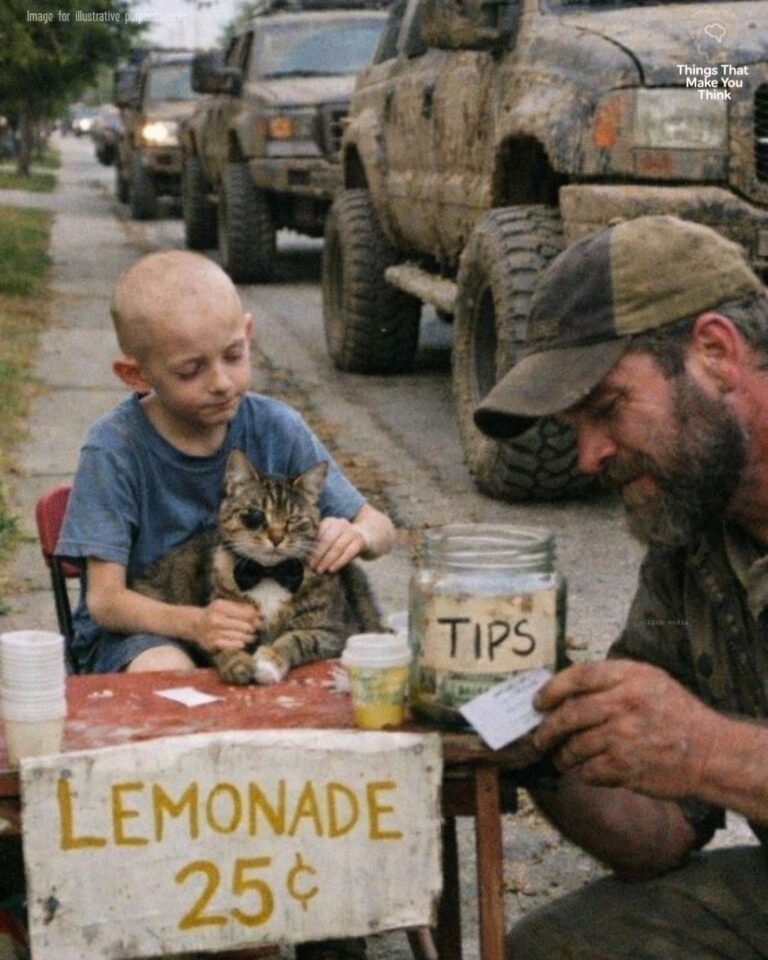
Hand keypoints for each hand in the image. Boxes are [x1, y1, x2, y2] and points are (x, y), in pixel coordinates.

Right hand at [196, 598, 261, 653]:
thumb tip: (261, 614)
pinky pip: (233, 647)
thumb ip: (243, 607)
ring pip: (241, 638)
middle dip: (254, 628)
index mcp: (220, 607)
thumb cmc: (215, 613)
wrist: (195, 624)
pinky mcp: (212, 645)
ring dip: (249, 638)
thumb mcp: (226, 605)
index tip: (261, 620)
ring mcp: (213, 633)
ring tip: (251, 637)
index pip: (246, 614)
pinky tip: (242, 643)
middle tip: (257, 629)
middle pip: (245, 627)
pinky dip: (240, 645)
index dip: (256, 618)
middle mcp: (215, 620)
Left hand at [310, 517, 367, 572]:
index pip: (319, 534)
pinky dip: (339, 562)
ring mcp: (352, 531)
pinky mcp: (360, 541)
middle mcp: (341, 523)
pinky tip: (332, 569)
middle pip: (327, 540)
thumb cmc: (343, 540)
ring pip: (337, 547)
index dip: (312, 548)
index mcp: (331, 521)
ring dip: (327, 560)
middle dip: (318, 555)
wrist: (369, 535)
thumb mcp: (332, 539)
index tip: (307, 561)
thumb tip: (307, 561)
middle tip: (312, 567)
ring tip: (320, 570)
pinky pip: (349, 552)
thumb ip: (321, 545)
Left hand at [532, 660, 717, 799]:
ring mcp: (623, 736)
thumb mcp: (650, 680)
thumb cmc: (676, 714)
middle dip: (547, 729)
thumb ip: (612, 679)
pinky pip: (587, 771)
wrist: (710, 752)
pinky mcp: (624, 767)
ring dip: (563, 755)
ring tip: (563, 758)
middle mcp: (623, 703)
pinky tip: (585, 771)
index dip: (552, 689)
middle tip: (539, 738)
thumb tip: (567, 687)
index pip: (577, 676)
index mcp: (628, 677)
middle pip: (568, 714)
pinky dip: (582, 773)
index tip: (539, 702)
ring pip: (574, 746)